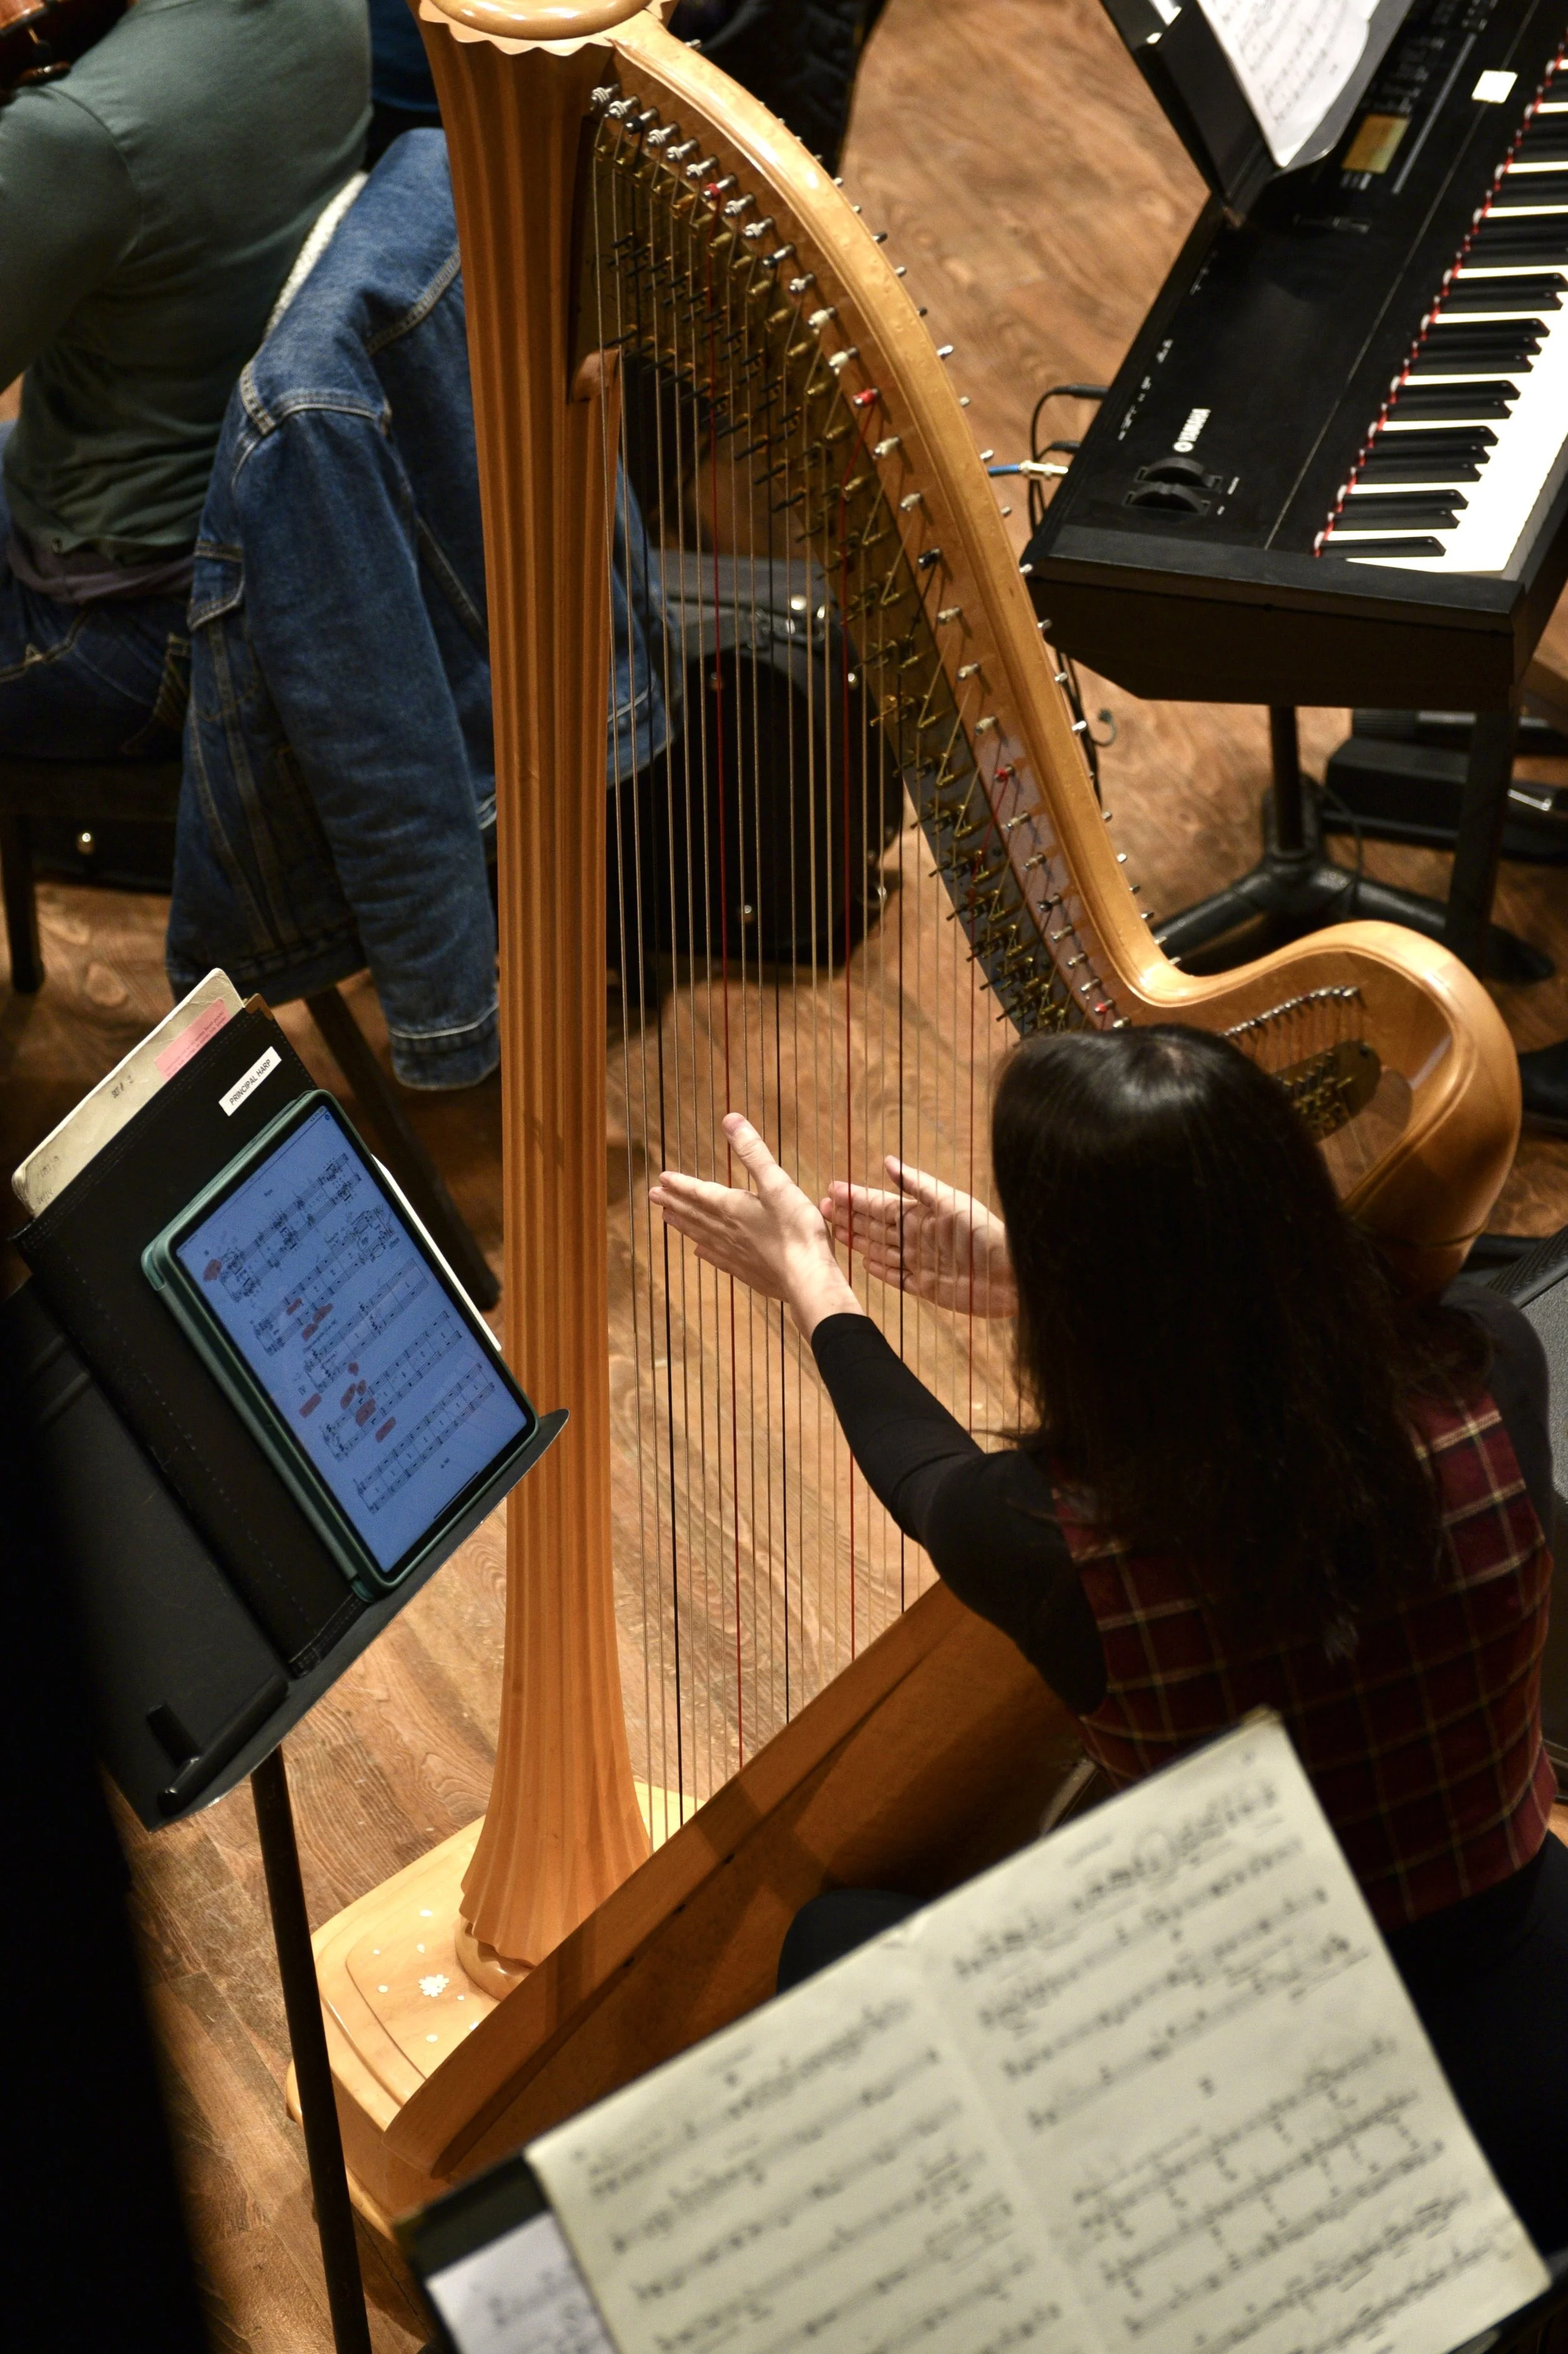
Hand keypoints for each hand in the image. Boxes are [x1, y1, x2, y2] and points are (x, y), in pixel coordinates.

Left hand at [649, 1113, 862, 1336]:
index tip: (661, 1178)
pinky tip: (700, 1252)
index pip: (700, 1193)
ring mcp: (736, 1254)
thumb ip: (753, 1152)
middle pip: (695, 1214)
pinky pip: (719, 1259)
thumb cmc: (796, 1229)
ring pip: (702, 1235)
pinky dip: (706, 1252)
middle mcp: (728, 1231)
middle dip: (675, 1203)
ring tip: (667, 1219)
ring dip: (684, 1225)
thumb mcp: (777, 1183)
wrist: (806, 1278)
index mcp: (733, 1207)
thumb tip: (730, 1120)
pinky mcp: (748, 1272)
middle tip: (653, 1196)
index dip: (681, 1184)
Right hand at [821, 1159, 1016, 1317]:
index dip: (857, 1197)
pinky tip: (864, 1263)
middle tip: (821, 1207)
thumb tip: (887, 1162)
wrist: (1012, 1275)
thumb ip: (919, 1184)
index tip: (832, 1189)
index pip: (881, 1204)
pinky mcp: (927, 1287)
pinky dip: (880, 1270)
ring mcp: (921, 1262)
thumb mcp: (951, 1202)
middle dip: (850, 1216)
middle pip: (876, 1226)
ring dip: (859, 1240)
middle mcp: (917, 1237)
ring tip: (835, 1231)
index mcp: (922, 1214)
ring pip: (881, 1249)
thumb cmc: (985, 1234)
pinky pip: (897, 1277)